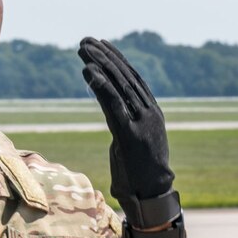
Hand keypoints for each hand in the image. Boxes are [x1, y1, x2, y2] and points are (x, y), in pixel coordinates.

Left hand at [80, 37, 183, 237]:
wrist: (153, 196)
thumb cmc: (141, 176)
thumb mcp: (133, 145)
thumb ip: (126, 127)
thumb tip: (116, 120)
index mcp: (153, 114)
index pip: (134, 80)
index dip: (117, 61)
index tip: (102, 46)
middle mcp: (149, 113)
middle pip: (124, 77)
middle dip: (104, 57)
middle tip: (85, 41)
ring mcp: (141, 123)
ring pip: (119, 86)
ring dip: (99, 65)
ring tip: (83, 50)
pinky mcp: (130, 135)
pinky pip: (114, 105)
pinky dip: (101, 86)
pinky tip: (88, 72)